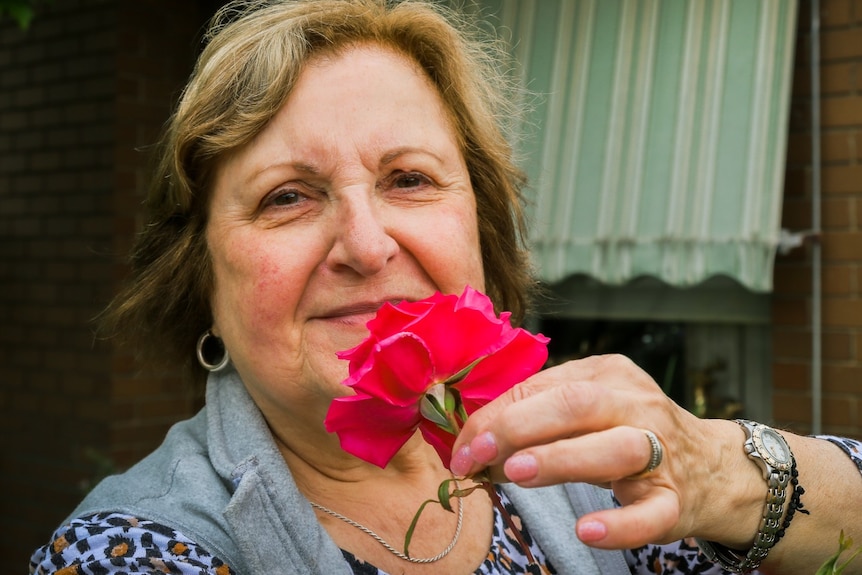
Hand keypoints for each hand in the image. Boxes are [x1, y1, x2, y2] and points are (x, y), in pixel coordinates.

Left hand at [450, 354, 755, 549]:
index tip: (460, 447)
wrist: (714, 468)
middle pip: (576, 404)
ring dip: (560, 458)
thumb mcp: (587, 414)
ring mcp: (661, 450)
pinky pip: (650, 512)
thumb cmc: (628, 434)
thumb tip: (471, 448)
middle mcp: (636, 404)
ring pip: (613, 447)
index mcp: (606, 374)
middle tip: (474, 455)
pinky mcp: (676, 499)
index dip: (494, 417)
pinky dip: (619, 523)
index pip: (540, 387)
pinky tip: (587, 529)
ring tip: (515, 472)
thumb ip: (535, 422)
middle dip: (517, 426)